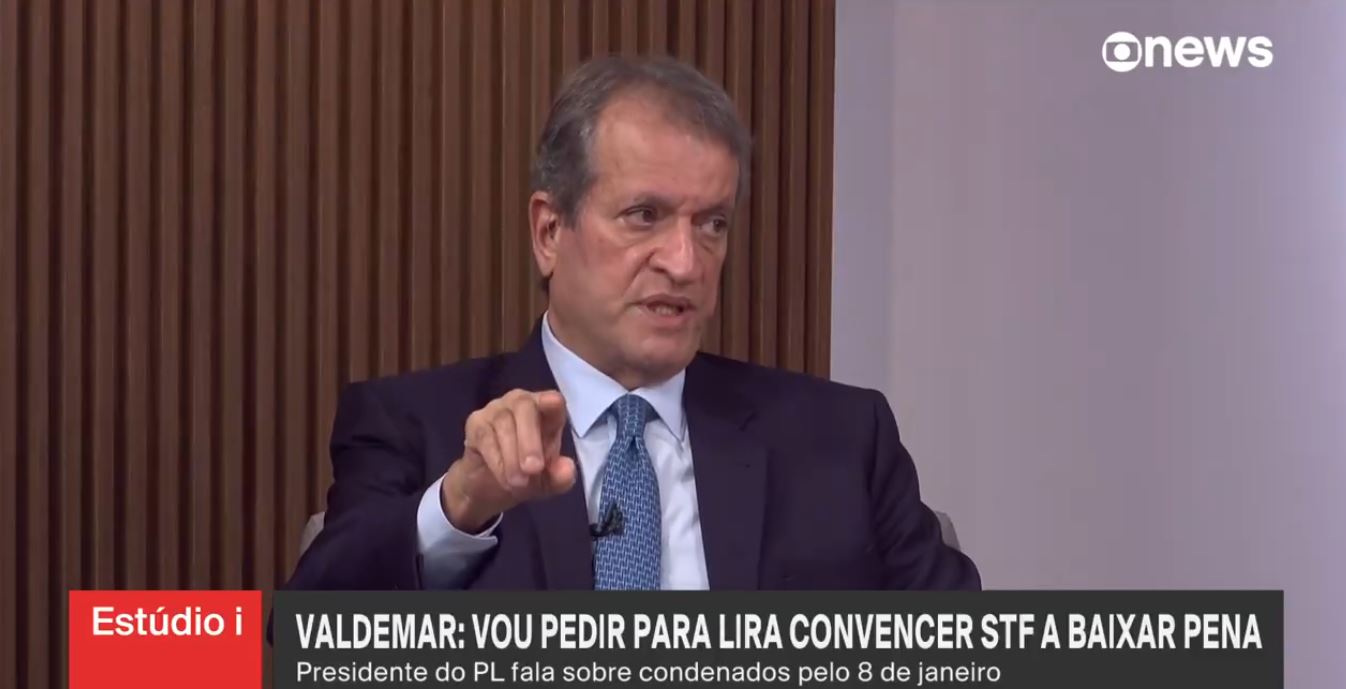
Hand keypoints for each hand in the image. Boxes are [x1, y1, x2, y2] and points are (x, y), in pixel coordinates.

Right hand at [440, 389, 574, 531]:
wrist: (488, 486)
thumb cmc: (527, 474)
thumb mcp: (548, 482)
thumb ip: (561, 477)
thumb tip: (568, 469)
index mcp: (546, 413)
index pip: (552, 401)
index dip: (552, 402)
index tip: (553, 404)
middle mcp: (521, 403)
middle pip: (525, 407)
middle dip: (530, 439)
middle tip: (533, 469)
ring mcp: (496, 410)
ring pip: (503, 422)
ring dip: (512, 456)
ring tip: (519, 483)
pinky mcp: (476, 423)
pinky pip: (485, 436)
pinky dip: (496, 459)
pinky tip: (503, 477)